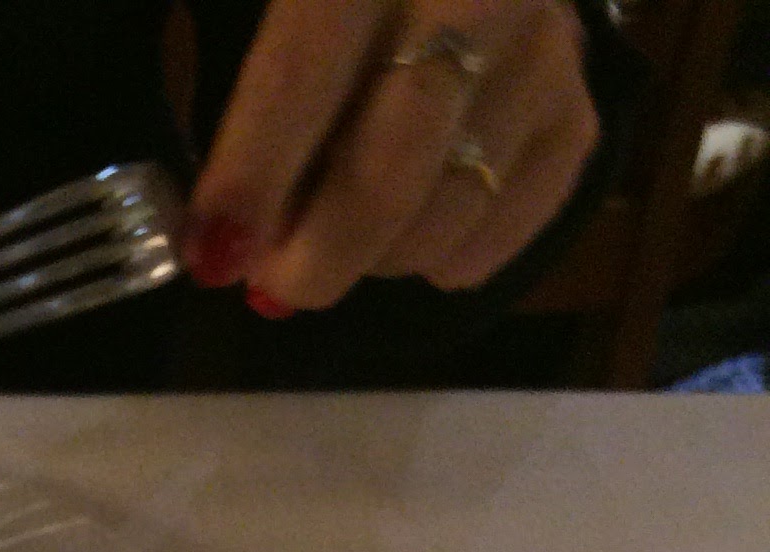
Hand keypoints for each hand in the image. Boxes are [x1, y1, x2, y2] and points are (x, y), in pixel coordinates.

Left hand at [182, 0, 600, 309]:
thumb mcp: (262, 7)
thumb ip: (241, 74)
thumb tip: (218, 228)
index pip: (305, 70)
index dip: (253, 178)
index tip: (211, 258)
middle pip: (392, 163)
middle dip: (318, 251)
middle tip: (267, 286)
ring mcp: (543, 47)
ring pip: (452, 205)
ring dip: (376, 258)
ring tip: (334, 240)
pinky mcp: (578, 101)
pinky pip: (511, 219)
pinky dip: (447, 255)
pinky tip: (406, 238)